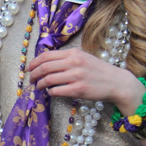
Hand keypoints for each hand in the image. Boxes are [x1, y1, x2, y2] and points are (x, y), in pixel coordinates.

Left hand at [27, 49, 143, 113]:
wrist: (116, 82)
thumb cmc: (98, 71)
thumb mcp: (83, 58)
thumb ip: (66, 58)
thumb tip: (45, 63)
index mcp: (73, 53)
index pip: (46, 56)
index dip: (34, 63)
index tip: (29, 69)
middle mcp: (74, 63)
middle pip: (44, 67)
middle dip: (34, 74)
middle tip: (31, 80)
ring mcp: (76, 76)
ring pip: (48, 80)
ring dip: (40, 84)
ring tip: (39, 87)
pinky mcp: (78, 89)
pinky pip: (56, 91)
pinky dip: (50, 92)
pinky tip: (51, 92)